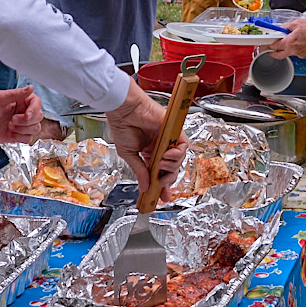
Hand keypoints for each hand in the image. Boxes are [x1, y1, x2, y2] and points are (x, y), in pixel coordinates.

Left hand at [0, 85, 44, 143]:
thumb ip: (16, 94)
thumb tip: (31, 88)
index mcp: (21, 100)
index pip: (37, 103)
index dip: (34, 109)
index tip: (26, 115)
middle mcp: (23, 111)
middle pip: (38, 117)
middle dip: (26, 121)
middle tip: (11, 120)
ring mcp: (22, 124)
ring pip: (35, 128)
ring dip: (22, 129)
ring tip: (9, 126)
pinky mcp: (19, 135)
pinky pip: (29, 139)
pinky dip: (20, 137)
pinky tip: (10, 134)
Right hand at [105, 82, 188, 201]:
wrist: (124, 110)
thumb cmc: (122, 126)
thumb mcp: (129, 155)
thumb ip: (139, 171)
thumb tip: (145, 187)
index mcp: (149, 153)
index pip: (159, 172)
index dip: (161, 186)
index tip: (161, 197)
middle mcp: (160, 146)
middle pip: (171, 168)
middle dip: (168, 179)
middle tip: (162, 184)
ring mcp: (167, 139)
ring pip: (179, 158)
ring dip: (171, 166)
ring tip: (160, 165)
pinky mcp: (173, 130)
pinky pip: (183, 145)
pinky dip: (178, 153)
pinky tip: (167, 156)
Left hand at [269, 18, 305, 58]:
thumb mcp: (297, 23)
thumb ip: (287, 26)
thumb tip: (281, 27)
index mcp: (288, 43)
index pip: (273, 46)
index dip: (267, 46)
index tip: (263, 45)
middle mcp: (293, 51)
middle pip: (278, 55)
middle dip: (272, 53)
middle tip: (270, 49)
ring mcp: (300, 54)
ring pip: (289, 53)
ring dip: (286, 49)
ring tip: (289, 40)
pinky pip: (298, 52)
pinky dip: (297, 48)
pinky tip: (300, 42)